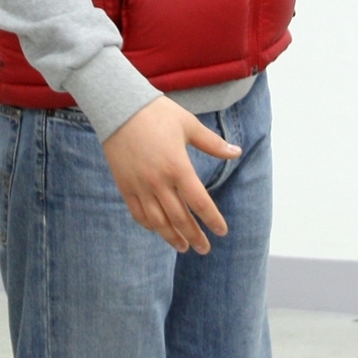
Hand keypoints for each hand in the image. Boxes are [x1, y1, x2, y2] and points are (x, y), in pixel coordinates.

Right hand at [101, 97, 241, 253]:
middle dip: (194, 236)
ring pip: (157, 221)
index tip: (221, 231)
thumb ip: (213, 144)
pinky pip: (137, 213)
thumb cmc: (158, 114)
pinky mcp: (124, 185)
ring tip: (182, 247)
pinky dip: (149, 225)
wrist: (119, 108)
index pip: (199, 202)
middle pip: (179, 218)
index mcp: (178, 167)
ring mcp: (140, 186)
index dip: (212, 219)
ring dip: (171, 237)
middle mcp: (159, 182)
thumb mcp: (189, 125)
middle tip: (204, 249)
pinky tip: (158, 230)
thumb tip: (237, 152)